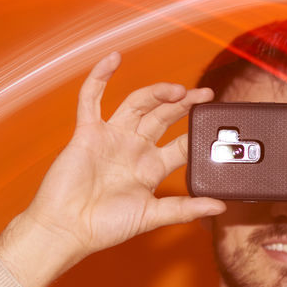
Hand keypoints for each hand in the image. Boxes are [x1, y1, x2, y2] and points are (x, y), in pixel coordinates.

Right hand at [0, 52, 225, 286]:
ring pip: (137, 104)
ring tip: (176, 89)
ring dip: (156, 92)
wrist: (67, 228)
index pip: (181, 144)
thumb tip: (219, 205)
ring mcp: (111, 138)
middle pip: (163, 117)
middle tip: (203, 94)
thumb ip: (184, 209)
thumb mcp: (151, 216)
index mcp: (151, 169)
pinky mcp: (87, 132)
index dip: (198, 133)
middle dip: (183, 104)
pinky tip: (113, 59)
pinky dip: (99, 77)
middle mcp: (133, 149)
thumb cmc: (105, 227)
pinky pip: (91, 99)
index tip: (217, 125)